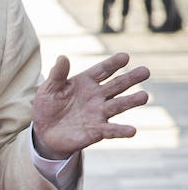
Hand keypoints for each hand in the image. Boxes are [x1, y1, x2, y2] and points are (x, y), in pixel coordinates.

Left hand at [32, 53, 149, 159]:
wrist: (44, 132)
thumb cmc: (47, 106)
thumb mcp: (48, 89)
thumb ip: (57, 75)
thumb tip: (62, 57)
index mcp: (86, 82)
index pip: (102, 70)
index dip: (113, 64)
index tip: (125, 57)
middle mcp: (97, 96)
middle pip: (117, 85)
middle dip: (131, 78)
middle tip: (145, 71)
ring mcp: (98, 114)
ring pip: (118, 105)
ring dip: (131, 101)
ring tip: (144, 96)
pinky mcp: (96, 131)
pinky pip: (110, 130)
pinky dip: (121, 131)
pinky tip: (132, 130)